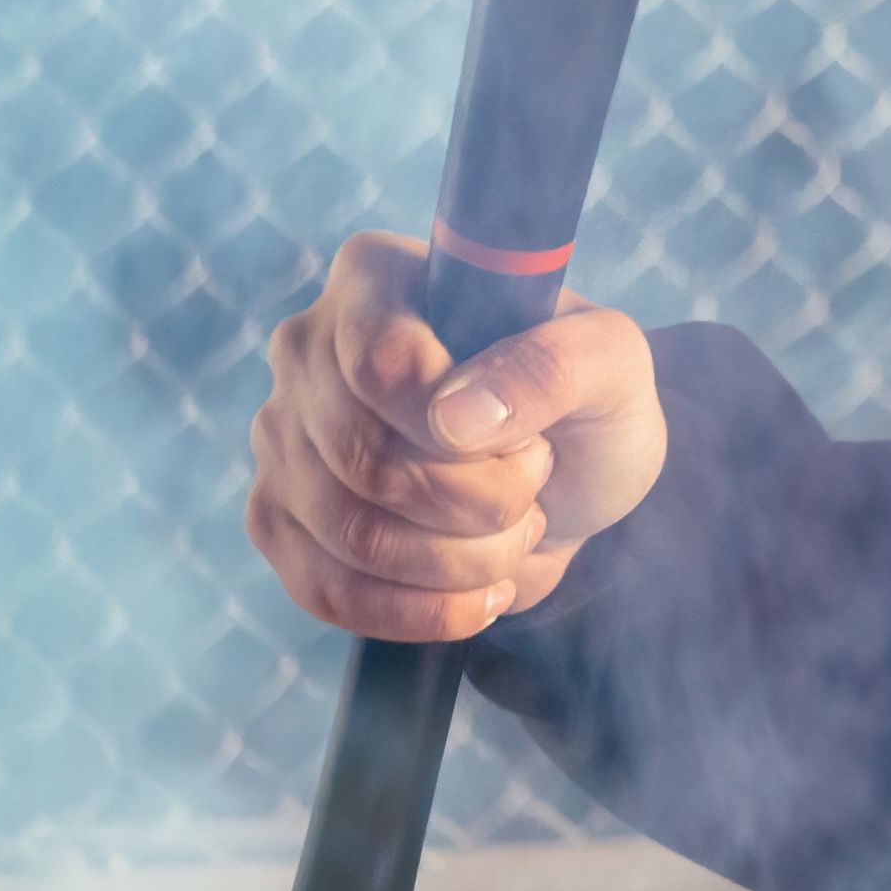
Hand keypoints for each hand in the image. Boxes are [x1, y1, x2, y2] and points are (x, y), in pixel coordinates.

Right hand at [244, 231, 666, 640]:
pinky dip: (418, 612)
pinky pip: (325, 591)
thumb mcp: (612, 366)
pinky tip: (476, 595)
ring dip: (459, 561)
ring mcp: (281, 438)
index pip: (383, 363)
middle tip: (535, 492)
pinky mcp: (278, 520)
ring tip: (513, 535)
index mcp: (375, 278)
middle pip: (366, 459)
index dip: (462, 429)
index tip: (531, 448)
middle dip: (479, 505)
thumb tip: (453, 417)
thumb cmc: (586, 403)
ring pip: (348, 534)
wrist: (568, 482)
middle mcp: (305, 349)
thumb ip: (554, 367)